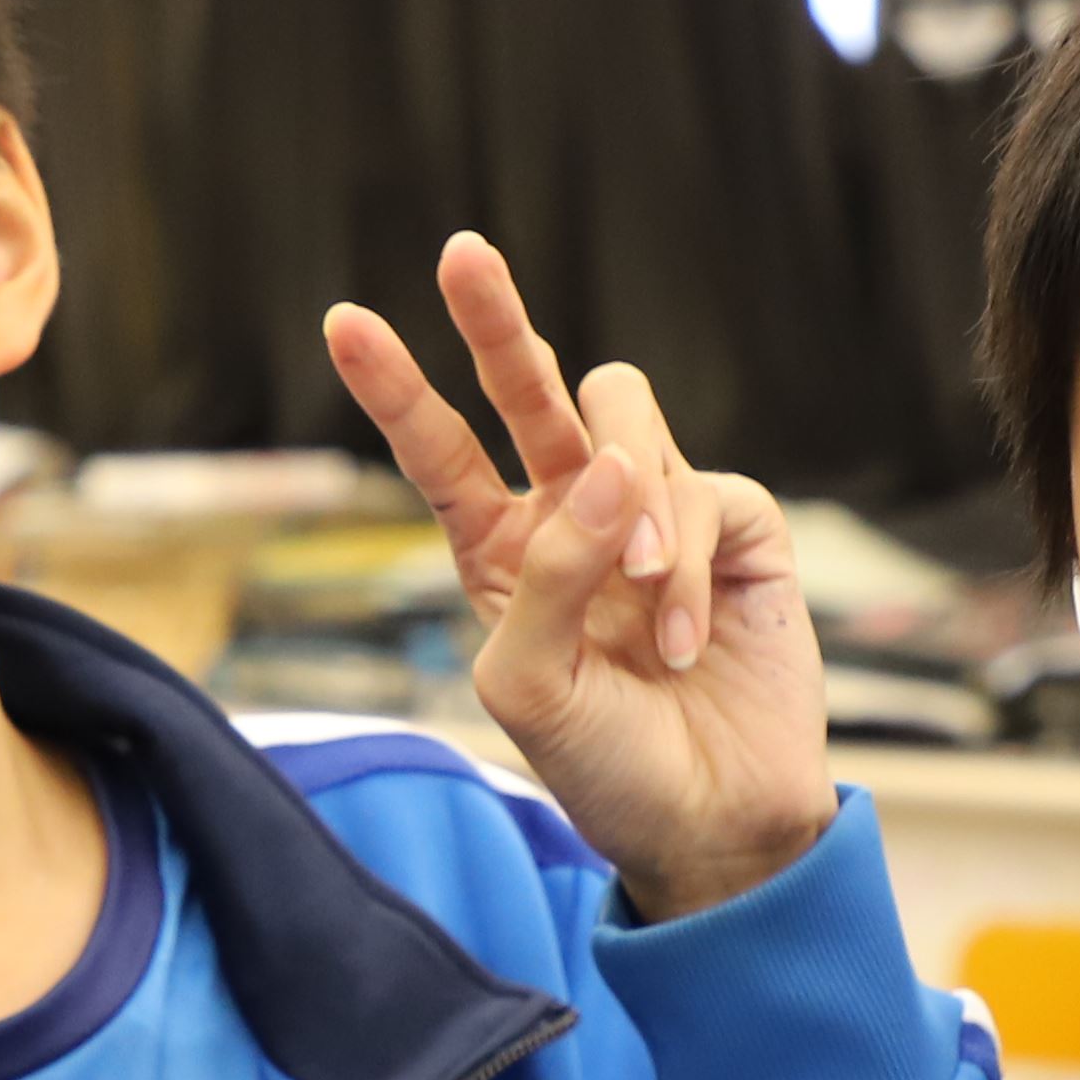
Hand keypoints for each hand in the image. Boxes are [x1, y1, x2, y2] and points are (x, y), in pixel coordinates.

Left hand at [330, 233, 831, 921]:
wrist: (714, 827)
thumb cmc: (605, 770)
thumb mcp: (530, 687)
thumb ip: (545, 575)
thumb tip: (607, 465)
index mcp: (501, 554)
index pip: (439, 453)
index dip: (395, 387)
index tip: (342, 320)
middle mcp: (575, 518)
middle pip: (531, 389)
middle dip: (495, 319)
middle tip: (460, 253)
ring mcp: (659, 513)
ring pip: (626, 417)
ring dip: (629, 504)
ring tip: (641, 605)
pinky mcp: (737, 526)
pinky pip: (702, 491)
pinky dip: (685, 569)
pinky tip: (683, 641)